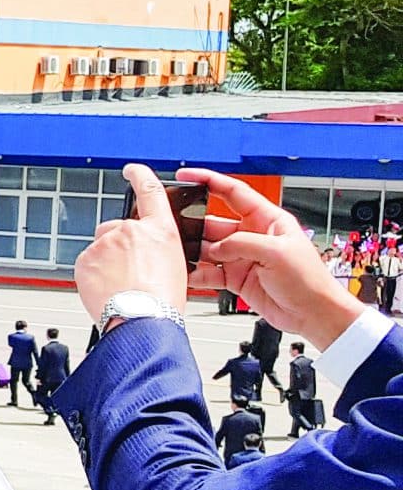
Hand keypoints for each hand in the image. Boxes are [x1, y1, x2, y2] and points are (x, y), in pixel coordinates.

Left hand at [73, 164, 192, 321]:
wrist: (142, 319)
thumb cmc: (163, 301)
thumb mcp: (176, 266)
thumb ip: (156, 248)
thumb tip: (143, 252)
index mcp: (160, 231)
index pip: (150, 191)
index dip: (140, 175)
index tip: (132, 169)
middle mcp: (131, 231)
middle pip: (116, 229)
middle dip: (118, 247)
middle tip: (129, 272)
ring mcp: (106, 243)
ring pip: (100, 249)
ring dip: (106, 263)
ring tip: (120, 286)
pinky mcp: (85, 258)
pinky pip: (87, 264)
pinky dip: (93, 275)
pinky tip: (107, 290)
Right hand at [182, 168, 368, 348]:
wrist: (313, 314)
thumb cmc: (310, 281)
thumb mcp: (278, 253)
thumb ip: (242, 244)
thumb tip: (215, 247)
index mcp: (267, 220)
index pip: (233, 193)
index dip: (208, 181)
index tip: (186, 175)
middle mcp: (252, 235)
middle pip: (213, 223)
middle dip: (194, 225)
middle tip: (174, 229)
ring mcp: (242, 257)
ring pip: (207, 249)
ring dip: (193, 253)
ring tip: (179, 256)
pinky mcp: (235, 277)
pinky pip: (208, 272)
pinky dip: (196, 274)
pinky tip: (187, 276)